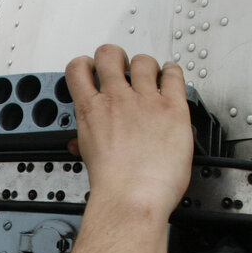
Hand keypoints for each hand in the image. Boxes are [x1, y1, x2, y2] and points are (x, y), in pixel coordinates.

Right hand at [65, 46, 192, 219]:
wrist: (132, 198)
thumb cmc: (113, 187)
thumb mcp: (90, 160)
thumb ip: (87, 142)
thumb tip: (82, 143)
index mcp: (92, 112)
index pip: (78, 69)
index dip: (86, 65)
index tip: (93, 70)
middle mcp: (116, 99)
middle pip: (109, 54)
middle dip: (115, 58)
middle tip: (121, 69)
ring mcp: (145, 101)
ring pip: (142, 61)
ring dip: (145, 66)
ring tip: (150, 76)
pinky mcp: (171, 107)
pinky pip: (173, 75)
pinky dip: (172, 73)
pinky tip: (171, 79)